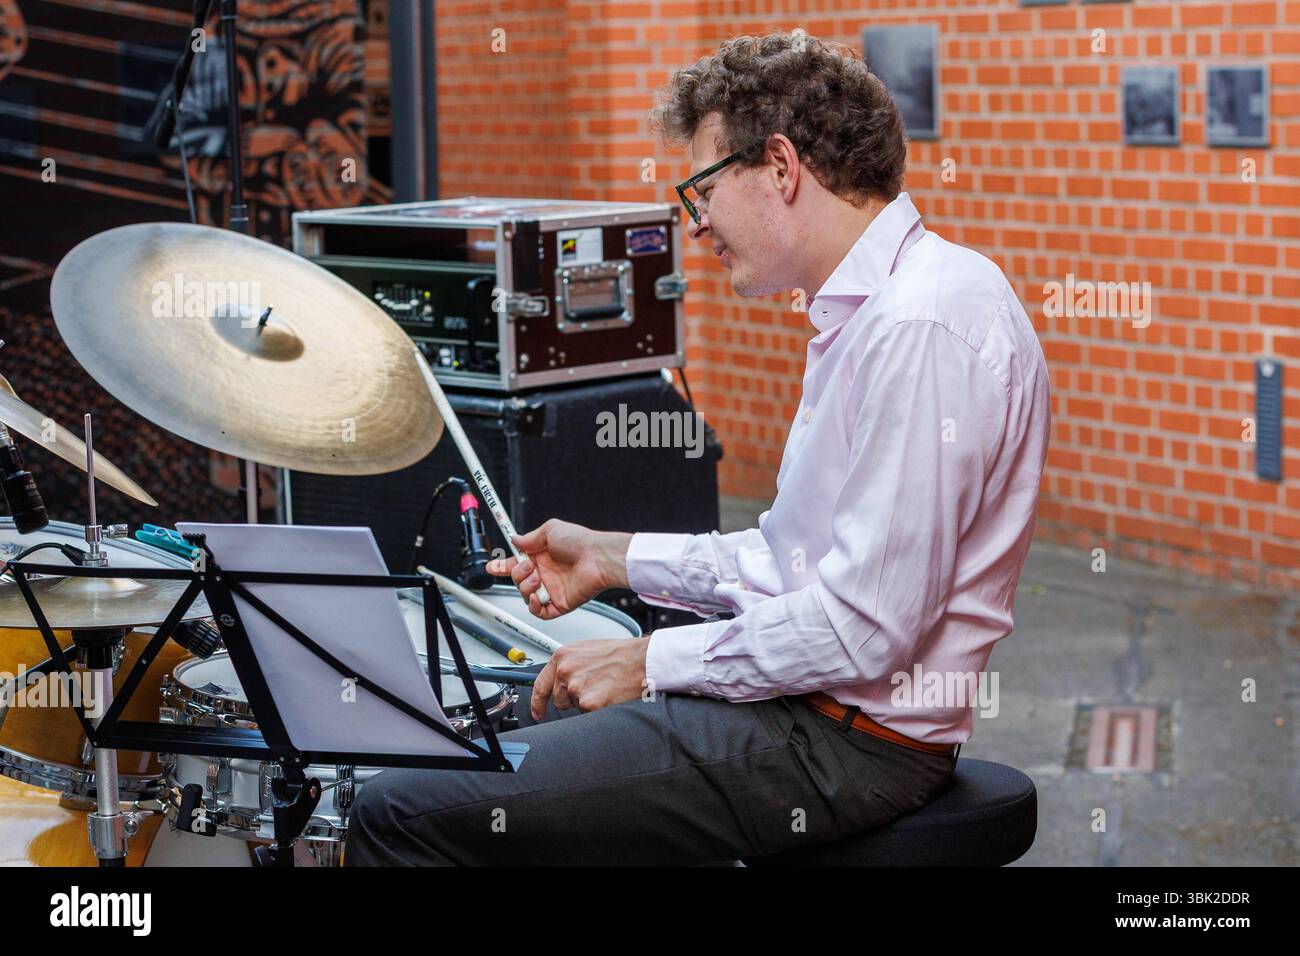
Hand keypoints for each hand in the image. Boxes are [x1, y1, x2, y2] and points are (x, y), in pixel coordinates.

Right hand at [485, 518, 630, 620]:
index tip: (492, 567)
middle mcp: (545, 574)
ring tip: (538, 578)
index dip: (503, 566)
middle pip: (517, 581)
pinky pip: (539, 612)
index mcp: (541, 557)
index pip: (516, 564)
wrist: (597, 558)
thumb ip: (530, 537)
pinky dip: (533, 606)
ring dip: (525, 587)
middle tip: (529, 566)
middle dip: (517, 574)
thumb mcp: (550, 530)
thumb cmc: (580, 542)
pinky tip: (536, 596)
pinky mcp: (559, 604)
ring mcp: (552, 590)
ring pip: (525, 596)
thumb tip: (515, 540)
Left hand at [530, 637, 649, 718]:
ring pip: (574, 707)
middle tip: (594, 686)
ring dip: (586, 702)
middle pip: (559, 699)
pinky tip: (609, 694)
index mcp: (563, 656)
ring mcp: (576, 687)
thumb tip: (560, 679)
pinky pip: (588, 714)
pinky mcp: (588, 703)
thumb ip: (570, 664)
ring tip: (603, 686)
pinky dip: (598, 708)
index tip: (537, 712)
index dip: (537, 702)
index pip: (540, 684)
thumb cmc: (621, 654)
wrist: (642, 659)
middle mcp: (565, 671)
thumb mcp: (587, 650)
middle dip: (573, 698)